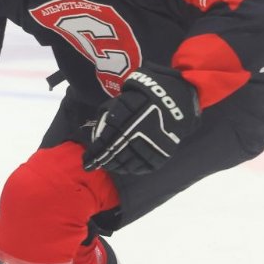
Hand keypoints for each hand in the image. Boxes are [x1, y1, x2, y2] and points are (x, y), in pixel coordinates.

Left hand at [83, 63, 199, 174]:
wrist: (177, 96)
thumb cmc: (145, 95)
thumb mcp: (124, 96)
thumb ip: (110, 112)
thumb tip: (96, 129)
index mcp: (127, 117)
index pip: (105, 142)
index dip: (95, 154)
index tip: (86, 162)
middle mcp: (140, 131)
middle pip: (116, 154)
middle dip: (105, 162)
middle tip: (98, 165)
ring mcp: (153, 142)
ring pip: (130, 162)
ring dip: (117, 167)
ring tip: (111, 166)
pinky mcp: (165, 150)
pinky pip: (146, 165)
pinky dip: (135, 169)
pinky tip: (127, 168)